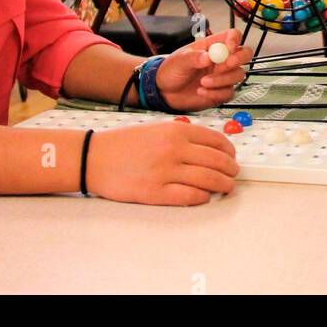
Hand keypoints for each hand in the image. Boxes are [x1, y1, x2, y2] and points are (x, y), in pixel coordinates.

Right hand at [87, 120, 238, 205]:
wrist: (94, 158)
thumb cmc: (124, 144)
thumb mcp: (156, 129)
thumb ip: (182, 136)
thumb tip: (210, 149)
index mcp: (176, 131)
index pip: (217, 141)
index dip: (230, 152)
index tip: (232, 158)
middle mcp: (174, 149)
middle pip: (218, 161)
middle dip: (231, 170)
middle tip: (233, 175)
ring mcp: (165, 171)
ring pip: (209, 180)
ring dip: (223, 185)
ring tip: (225, 187)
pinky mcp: (156, 192)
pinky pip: (190, 197)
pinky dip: (203, 197)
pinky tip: (204, 197)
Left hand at [154, 28, 252, 111]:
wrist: (164, 91)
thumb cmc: (172, 70)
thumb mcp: (179, 60)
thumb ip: (194, 58)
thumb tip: (208, 57)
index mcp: (213, 45)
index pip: (233, 36)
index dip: (234, 40)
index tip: (228, 49)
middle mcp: (222, 59)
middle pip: (244, 54)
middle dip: (239, 59)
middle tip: (225, 65)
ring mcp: (223, 75)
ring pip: (238, 75)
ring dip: (222, 80)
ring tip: (203, 82)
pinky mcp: (221, 91)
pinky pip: (229, 92)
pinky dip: (216, 93)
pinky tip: (202, 92)